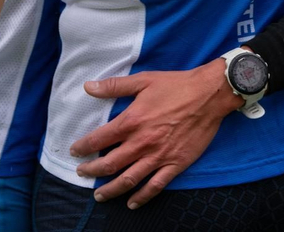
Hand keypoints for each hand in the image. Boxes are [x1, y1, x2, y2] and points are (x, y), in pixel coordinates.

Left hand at [69, 59, 240, 208]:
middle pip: (110, 163)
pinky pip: (155, 186)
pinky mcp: (175, 164)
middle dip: (92, 170)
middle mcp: (142, 143)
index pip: (100, 139)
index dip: (84, 147)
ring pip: (129, 179)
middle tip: (82, 173)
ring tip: (98, 195)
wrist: (209, 95)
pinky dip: (142, 197)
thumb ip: (114, 86)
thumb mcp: (143, 80)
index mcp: (132, 121)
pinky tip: (131, 203)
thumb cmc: (176, 85)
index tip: (75, 151)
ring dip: (110, 189)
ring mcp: (159, 156)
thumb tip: (88, 86)